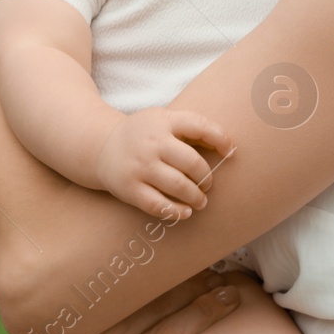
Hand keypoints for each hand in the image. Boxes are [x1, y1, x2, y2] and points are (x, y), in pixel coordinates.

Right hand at [96, 109, 233, 219]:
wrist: (102, 147)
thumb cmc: (143, 135)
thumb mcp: (162, 121)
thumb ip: (189, 129)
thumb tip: (226, 146)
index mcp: (163, 121)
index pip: (198, 125)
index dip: (220, 138)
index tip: (231, 151)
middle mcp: (151, 143)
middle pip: (191, 162)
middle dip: (206, 177)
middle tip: (208, 184)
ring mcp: (140, 166)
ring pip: (178, 186)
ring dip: (196, 197)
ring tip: (201, 201)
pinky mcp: (130, 188)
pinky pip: (158, 205)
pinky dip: (176, 211)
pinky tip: (185, 212)